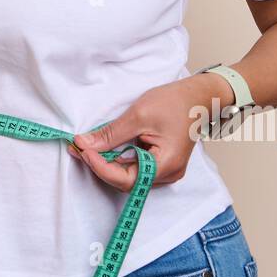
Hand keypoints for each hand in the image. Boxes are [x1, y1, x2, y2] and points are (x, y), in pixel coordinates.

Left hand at [66, 74, 229, 190]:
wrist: (198, 96)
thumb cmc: (175, 102)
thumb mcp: (138, 115)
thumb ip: (111, 134)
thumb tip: (84, 144)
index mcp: (166, 165)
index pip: (126, 179)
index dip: (100, 166)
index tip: (81, 149)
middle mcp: (168, 174)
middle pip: (126, 181)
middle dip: (99, 165)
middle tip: (77, 147)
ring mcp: (166, 170)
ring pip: (129, 176)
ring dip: (106, 163)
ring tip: (85, 147)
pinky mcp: (161, 162)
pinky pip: (135, 167)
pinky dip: (117, 159)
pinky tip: (103, 148)